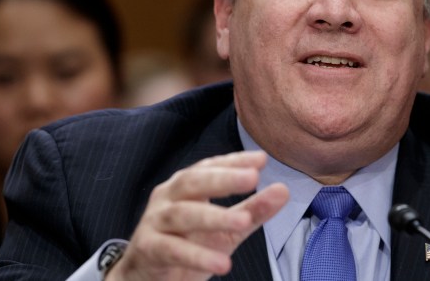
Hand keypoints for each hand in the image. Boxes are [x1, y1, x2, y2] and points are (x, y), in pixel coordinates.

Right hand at [106, 150, 288, 280]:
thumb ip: (253, 210)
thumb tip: (283, 191)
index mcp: (186, 186)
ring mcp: (155, 222)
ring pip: (183, 214)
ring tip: (244, 221)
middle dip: (223, 179)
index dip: (234, 161)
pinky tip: (223, 262)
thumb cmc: (188, 242)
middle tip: (253, 178)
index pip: (210, 166)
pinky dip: (196, 255)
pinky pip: (172, 250)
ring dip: (215, 217)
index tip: (261, 159)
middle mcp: (168, 197)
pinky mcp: (147, 249)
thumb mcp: (226, 228)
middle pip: (193, 181)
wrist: (146, 276)